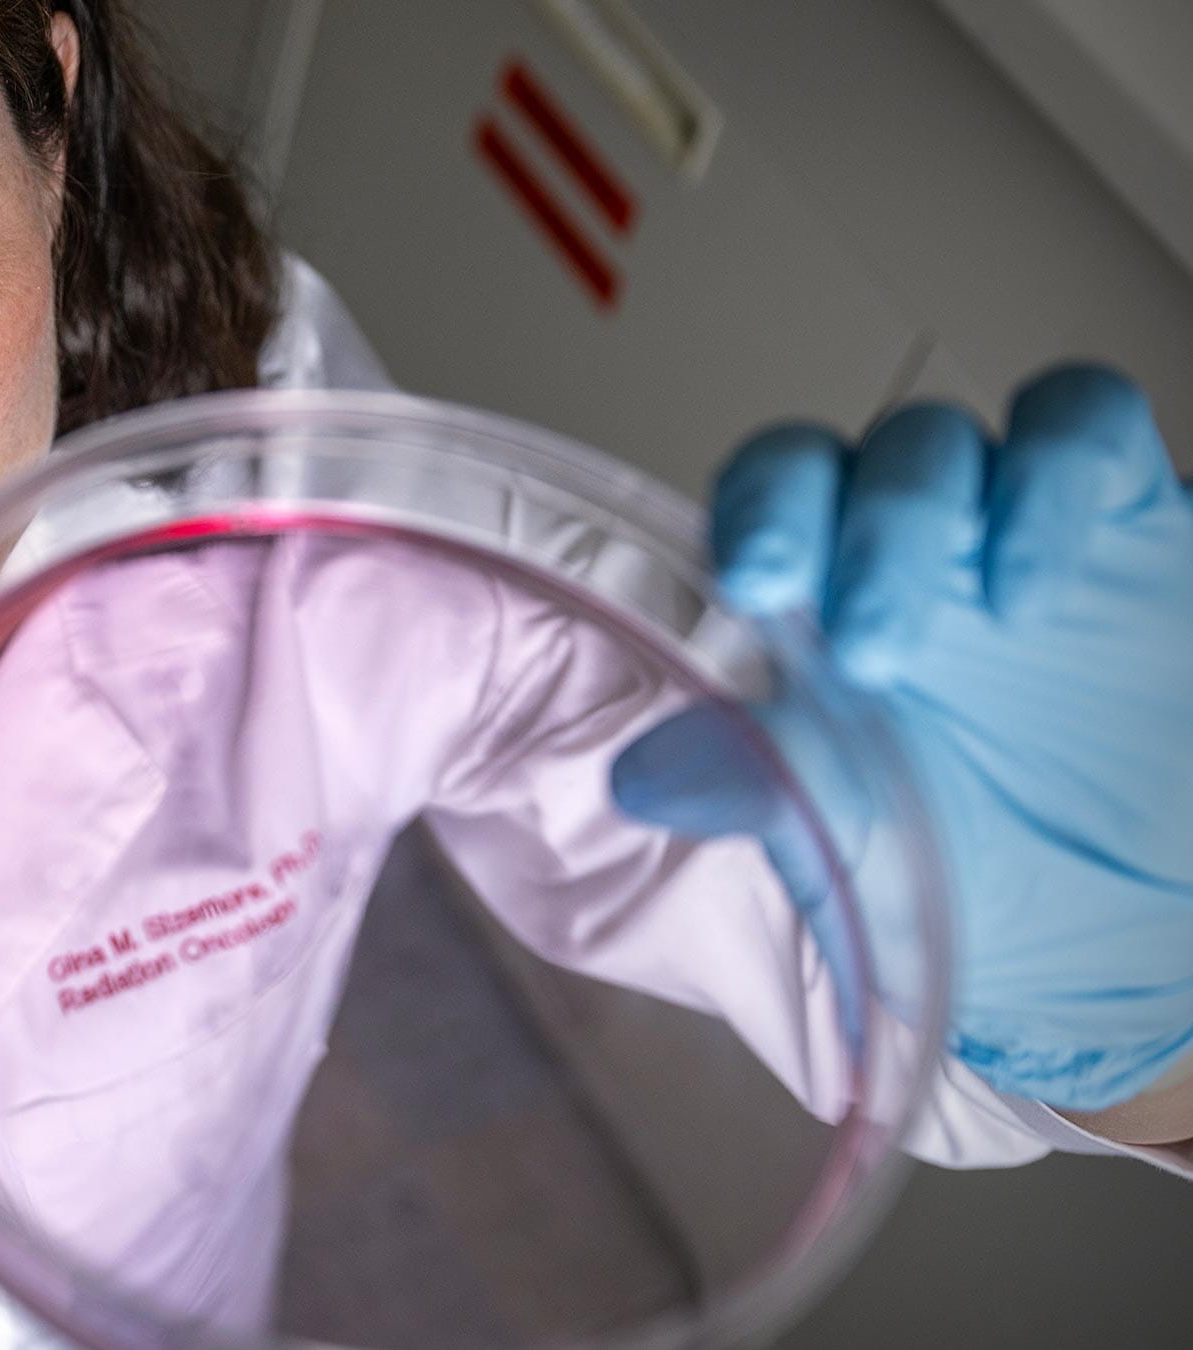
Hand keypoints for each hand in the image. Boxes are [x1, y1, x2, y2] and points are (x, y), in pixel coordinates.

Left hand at [613, 365, 1192, 1112]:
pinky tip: (1037, 588)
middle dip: (838, 529)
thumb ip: (768, 792)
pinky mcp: (1131, 521)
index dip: (750, 515)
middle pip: (829, 464)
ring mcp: (1004, 529)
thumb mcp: (868, 855)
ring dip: (922, 511)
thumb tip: (639, 777)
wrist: (1134, 929)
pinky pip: (1085, 421)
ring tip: (975, 625)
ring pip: (935, 439)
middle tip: (866, 643)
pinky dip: (1054, 475)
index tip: (754, 584)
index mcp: (814, 619)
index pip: (754, 510)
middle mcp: (897, 559)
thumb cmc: (984, 888)